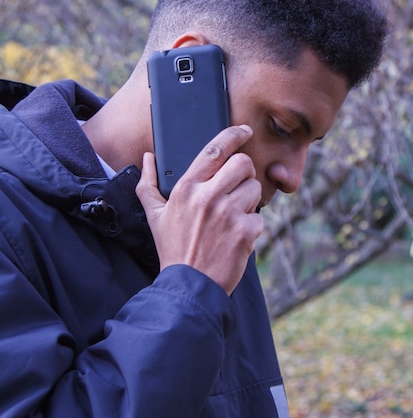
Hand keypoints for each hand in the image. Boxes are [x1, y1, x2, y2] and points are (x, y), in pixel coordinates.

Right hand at [136, 125, 263, 295]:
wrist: (189, 286)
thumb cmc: (172, 249)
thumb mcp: (154, 216)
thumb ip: (147, 183)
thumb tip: (148, 158)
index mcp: (187, 188)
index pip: (215, 149)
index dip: (234, 134)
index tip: (245, 131)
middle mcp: (208, 196)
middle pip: (243, 164)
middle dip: (244, 173)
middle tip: (237, 188)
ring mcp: (228, 214)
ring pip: (255, 189)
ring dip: (249, 201)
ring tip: (232, 218)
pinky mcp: (245, 232)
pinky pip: (260, 217)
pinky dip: (252, 228)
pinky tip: (236, 238)